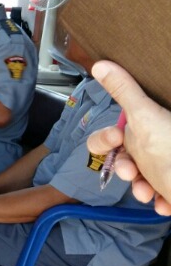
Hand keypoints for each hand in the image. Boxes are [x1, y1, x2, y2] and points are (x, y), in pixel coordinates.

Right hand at [87, 60, 170, 214]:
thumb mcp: (146, 118)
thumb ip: (122, 91)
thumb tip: (101, 63)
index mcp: (141, 130)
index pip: (109, 136)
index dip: (103, 140)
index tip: (115, 140)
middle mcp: (149, 148)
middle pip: (122, 160)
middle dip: (123, 169)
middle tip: (132, 174)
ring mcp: (161, 168)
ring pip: (138, 181)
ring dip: (139, 189)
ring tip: (148, 194)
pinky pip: (158, 196)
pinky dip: (160, 201)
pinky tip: (164, 203)